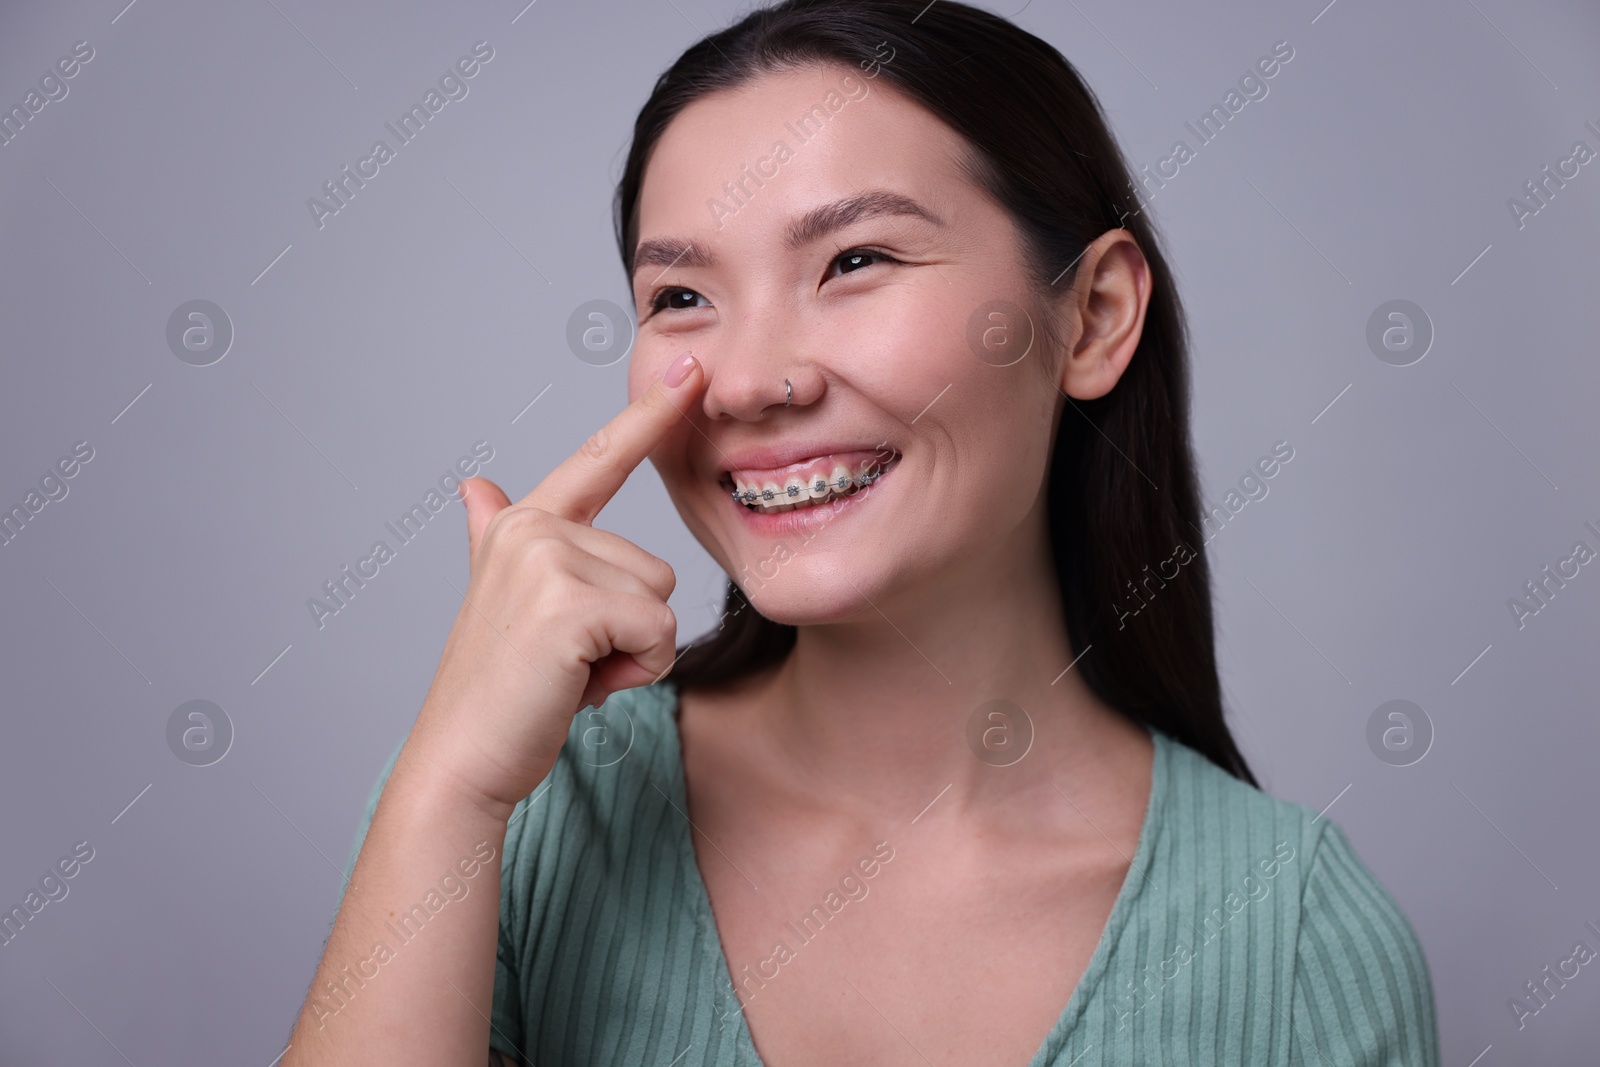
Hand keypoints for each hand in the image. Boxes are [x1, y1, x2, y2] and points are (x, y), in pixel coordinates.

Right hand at [412, 355, 703, 816]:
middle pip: (655, 568)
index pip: (600, 459)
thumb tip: (476, 487)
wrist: (463, 759)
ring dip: (632, 653)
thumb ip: (495, 536)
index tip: (694, 367)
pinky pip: (656, 632)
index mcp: (524, 525)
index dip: (651, 415)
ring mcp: (547, 561)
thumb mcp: (502, 600)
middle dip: (629, 631)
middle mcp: (532, 529)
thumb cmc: (498, 689)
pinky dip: (634, 672)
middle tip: (568, 662)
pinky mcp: (569, 604)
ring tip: (570, 672)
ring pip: (660, 601)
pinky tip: (578, 687)